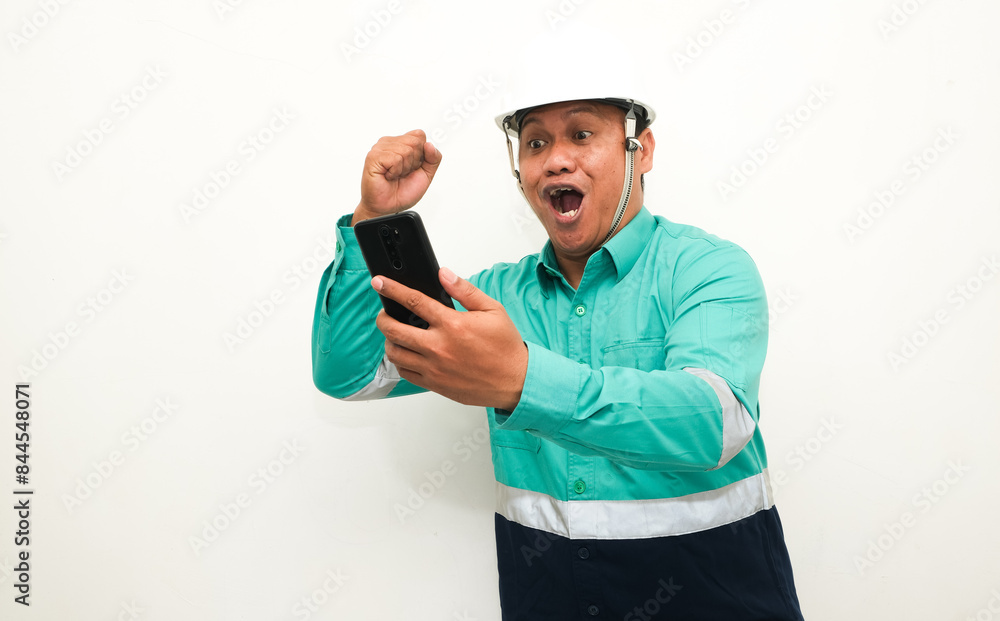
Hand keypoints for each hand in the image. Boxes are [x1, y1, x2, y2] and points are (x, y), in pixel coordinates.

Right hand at [352, 130, 441, 224]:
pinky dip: (395, 171)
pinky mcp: (374, 156)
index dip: (422, 154)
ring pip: (406, 150)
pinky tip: (388, 176)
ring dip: (404, 168)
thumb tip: (430, 145)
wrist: (388, 207)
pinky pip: (396, 158)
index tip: (413, 167)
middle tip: (403, 173)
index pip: (419, 135)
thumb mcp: (426, 175)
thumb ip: (433, 158)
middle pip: (415, 141)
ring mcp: (380, 148)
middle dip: (414, 162)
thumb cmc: (402, 192)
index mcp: (401, 143)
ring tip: (394, 175)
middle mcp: (390, 143)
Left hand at [372, 268, 527, 409]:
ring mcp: (434, 368)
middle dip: (383, 317)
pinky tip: (407, 353)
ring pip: (395, 353)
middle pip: (393, 329)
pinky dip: (400, 361)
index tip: (380, 283)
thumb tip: (444, 274)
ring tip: (394, 333)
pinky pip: (405, 372)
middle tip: (384, 312)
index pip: (413, 301)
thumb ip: (464, 290)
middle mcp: (439, 347)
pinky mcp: (435, 383)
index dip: (392, 289)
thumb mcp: (492, 310)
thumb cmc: (506, 347)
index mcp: (453, 325)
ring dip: (389, 340)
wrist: (516, 381)